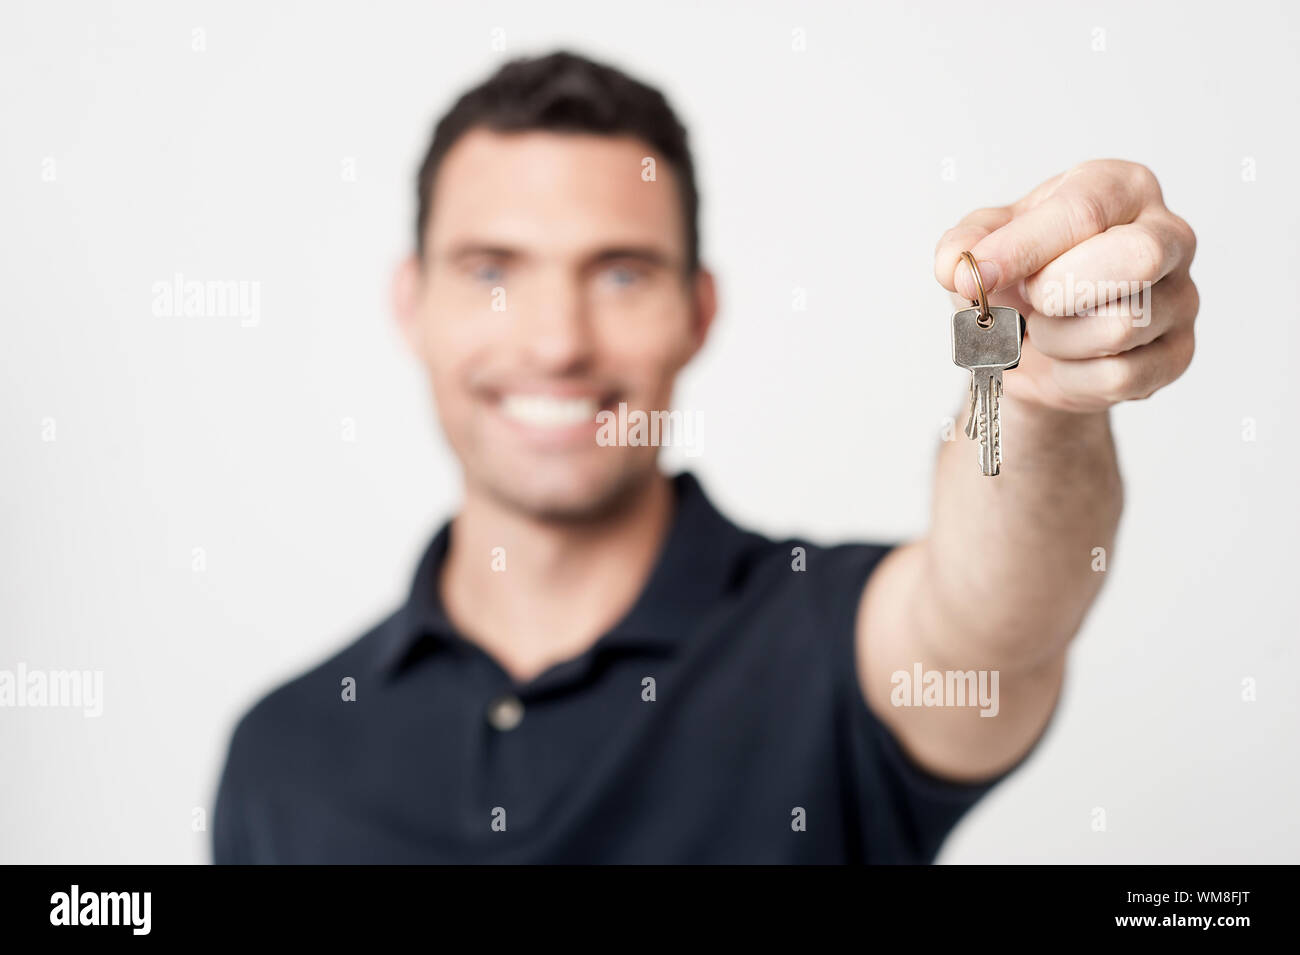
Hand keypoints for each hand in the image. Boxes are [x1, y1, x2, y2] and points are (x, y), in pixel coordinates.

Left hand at [934, 160, 1197, 412]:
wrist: (1032, 343)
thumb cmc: (1018, 277)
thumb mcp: (981, 246)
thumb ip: (963, 246)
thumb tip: (955, 266)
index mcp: (1122, 187)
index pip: (1083, 210)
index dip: (1022, 248)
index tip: (975, 276)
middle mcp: (1168, 235)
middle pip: (1138, 258)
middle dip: (1060, 289)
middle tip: (1030, 298)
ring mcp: (1182, 298)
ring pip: (1121, 326)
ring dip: (1057, 338)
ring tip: (1044, 328)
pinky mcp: (1177, 355)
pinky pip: (1121, 376)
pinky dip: (1072, 377)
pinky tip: (1065, 359)